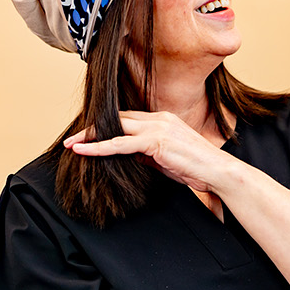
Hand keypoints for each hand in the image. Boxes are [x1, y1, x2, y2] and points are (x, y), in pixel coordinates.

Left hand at [65, 111, 225, 193]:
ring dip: (90, 136)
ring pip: (116, 127)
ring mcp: (158, 127)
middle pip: (118, 118)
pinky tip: (84, 151)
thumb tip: (127, 156)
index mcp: (163, 120)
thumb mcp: (166, 158)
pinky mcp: (156, 141)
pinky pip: (121, 143)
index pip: (128, 118)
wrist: (217, 171)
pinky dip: (99, 147)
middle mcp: (160, 118)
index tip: (88, 136)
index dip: (106, 126)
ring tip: (72, 145)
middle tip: (73, 139)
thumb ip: (147, 153)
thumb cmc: (196, 168)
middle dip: (93, 128)